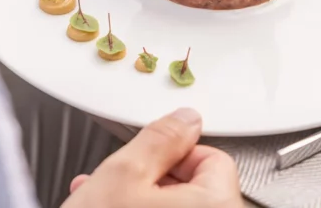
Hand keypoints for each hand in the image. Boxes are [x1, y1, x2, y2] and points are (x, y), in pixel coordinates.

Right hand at [64, 108, 241, 207]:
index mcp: (218, 207)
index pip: (213, 158)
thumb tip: (185, 120)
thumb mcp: (122, 175)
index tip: (146, 159)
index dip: (172, 153)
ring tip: (102, 202)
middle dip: (150, 180)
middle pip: (193, 189)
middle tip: (119, 183)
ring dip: (138, 202)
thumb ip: (159, 139)